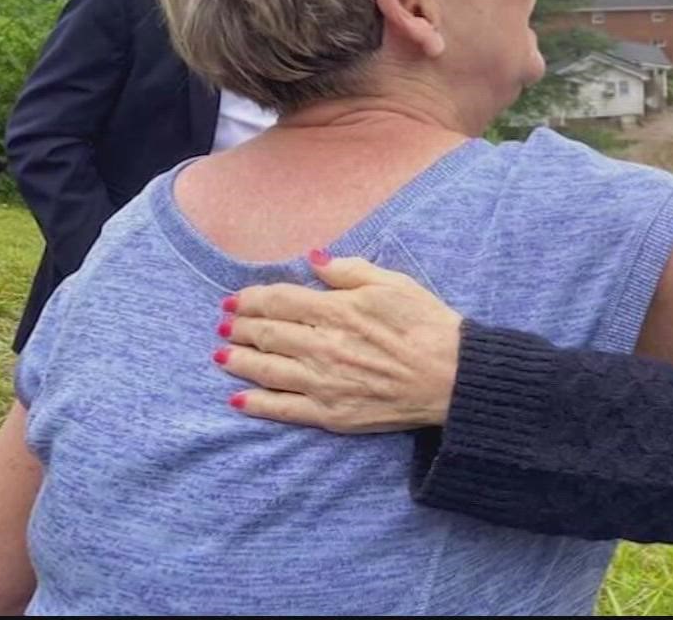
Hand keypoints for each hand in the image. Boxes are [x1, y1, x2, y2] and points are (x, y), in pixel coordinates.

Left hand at [216, 254, 462, 432]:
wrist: (452, 377)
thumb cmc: (427, 325)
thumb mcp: (393, 283)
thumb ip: (349, 270)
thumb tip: (312, 259)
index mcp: (337, 310)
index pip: (279, 300)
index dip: (251, 299)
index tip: (234, 300)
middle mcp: (322, 346)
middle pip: (266, 333)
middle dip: (238, 327)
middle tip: (223, 324)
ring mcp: (323, 383)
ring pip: (266, 370)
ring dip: (237, 360)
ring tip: (221, 355)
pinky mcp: (330, 414)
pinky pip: (282, 409)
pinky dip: (256, 403)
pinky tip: (238, 397)